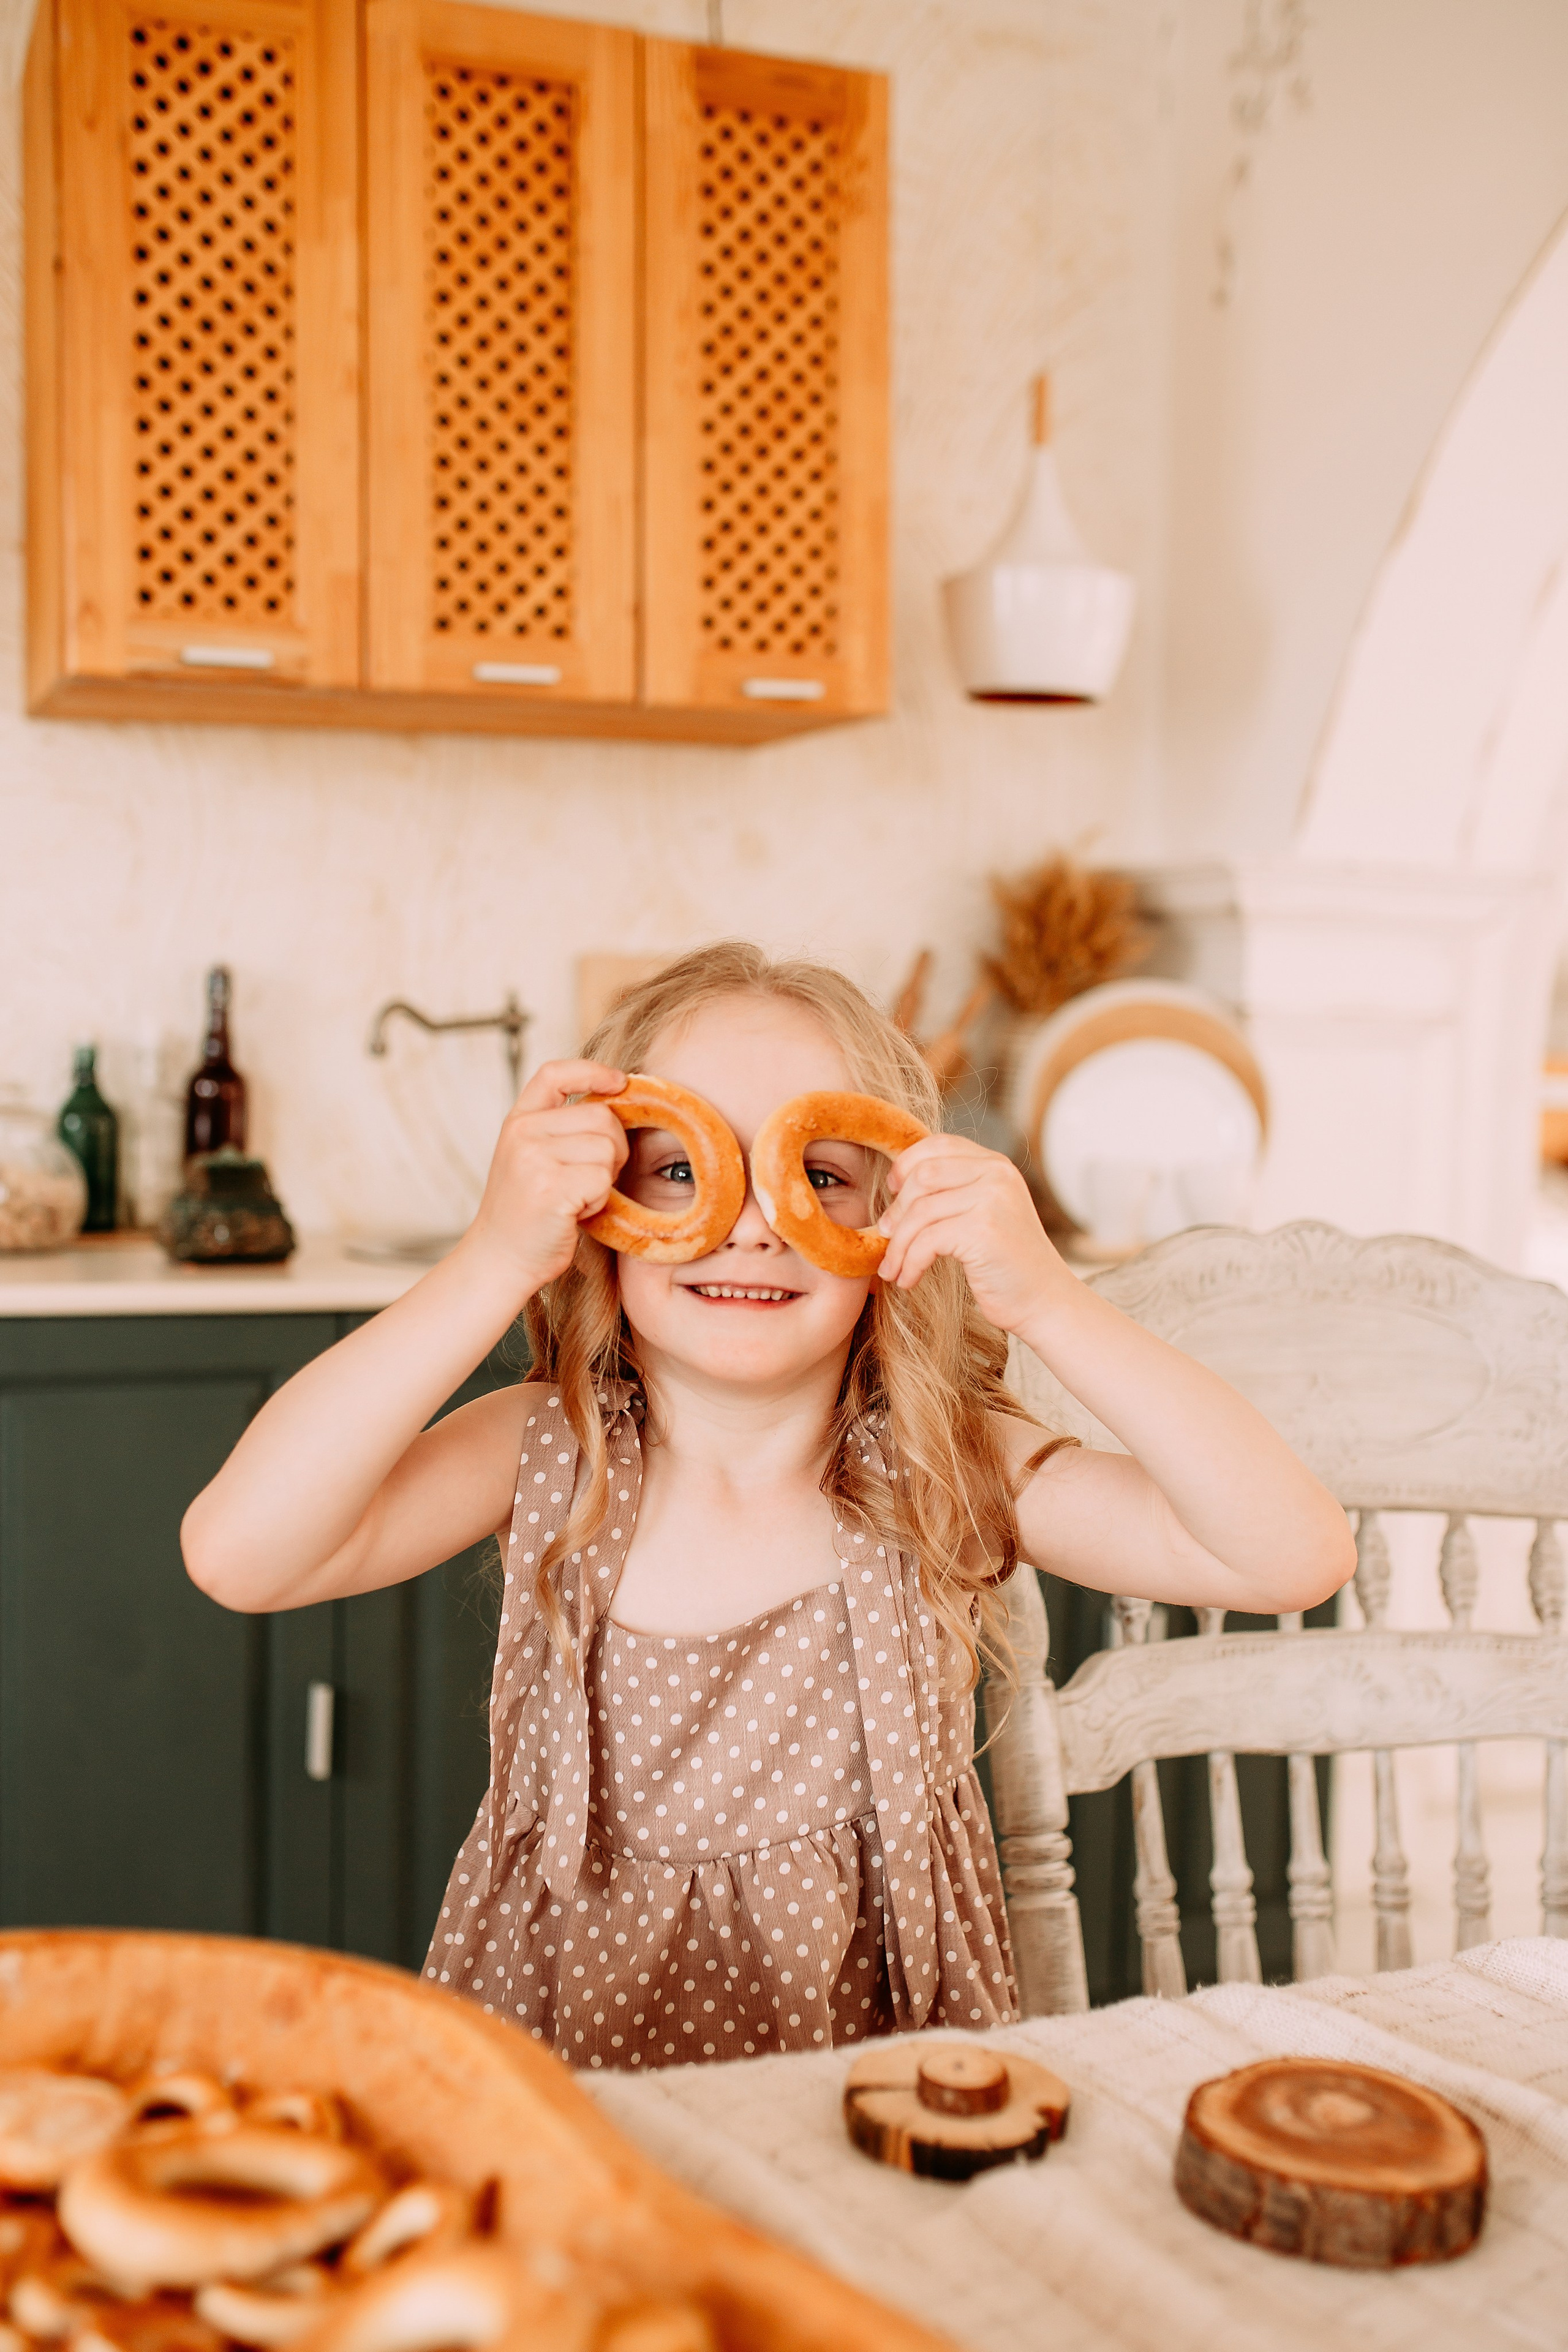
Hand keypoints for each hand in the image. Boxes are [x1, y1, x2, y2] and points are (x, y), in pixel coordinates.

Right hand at [460, 1059, 627, 1298]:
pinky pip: (603, 1179)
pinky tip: (574, 1212)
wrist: (499, 1260)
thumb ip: (561, 1131)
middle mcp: (523, 1133)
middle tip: (590, 1179)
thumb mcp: (531, 1159)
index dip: (592, 1071)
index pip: (555, 1073)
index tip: (619, 1082)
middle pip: (602, 1116)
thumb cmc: (526, 1214)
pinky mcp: (551, 1187)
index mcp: (518, 1121)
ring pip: (608, 1148)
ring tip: (576, 1197)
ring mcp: (534, 1158)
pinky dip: (599, 1200)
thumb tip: (616, 1104)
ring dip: (604, 1178)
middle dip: (613, 1148)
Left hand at [876, 1135, 1070, 1331]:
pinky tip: (908, 1280)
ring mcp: (992, 1200)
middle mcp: (996, 1174)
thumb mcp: (985, 1213)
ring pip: (919, 1211)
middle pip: (922, 1175)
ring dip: (897, 1245)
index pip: (938, 1144)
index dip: (906, 1165)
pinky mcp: (983, 1230)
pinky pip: (926, 1241)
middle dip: (896, 1211)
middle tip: (885, 1238)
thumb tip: (896, 1184)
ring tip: (892, 1269)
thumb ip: (955, 1191)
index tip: (893, 1193)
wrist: (1044, 1301)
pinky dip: (909, 1263)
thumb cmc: (1007, 1264)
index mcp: (995, 1165)